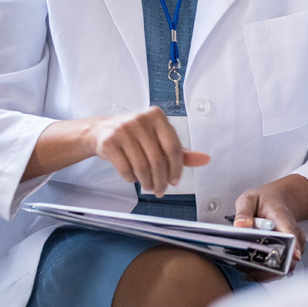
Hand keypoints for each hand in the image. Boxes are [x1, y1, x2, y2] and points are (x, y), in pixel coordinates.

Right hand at [86, 106, 209, 197]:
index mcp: (156, 115)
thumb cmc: (135, 135)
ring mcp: (123, 129)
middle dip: (161, 181)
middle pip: (158, 160)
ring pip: (141, 167)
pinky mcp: (109, 141)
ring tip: (148, 186)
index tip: (175, 181)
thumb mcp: (158, 138)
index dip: (176, 168)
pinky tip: (132, 177)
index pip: (173, 147)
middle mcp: (140, 119)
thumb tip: (205, 159)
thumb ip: (180, 151)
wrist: (101, 130)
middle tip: (160, 191)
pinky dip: (131, 178)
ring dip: (147, 182)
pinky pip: (125, 169)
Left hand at [233, 176, 307, 278]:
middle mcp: (293, 236)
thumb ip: (244, 211)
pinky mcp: (288, 254)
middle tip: (247, 270)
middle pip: (289, 258)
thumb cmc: (263, 201)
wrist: (278, 201)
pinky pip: (280, 267)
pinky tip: (250, 270)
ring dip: (266, 273)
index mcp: (283, 220)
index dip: (293, 248)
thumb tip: (240, 226)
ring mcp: (293, 246)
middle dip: (270, 268)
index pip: (292, 236)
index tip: (290, 258)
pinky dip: (266, 272)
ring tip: (245, 271)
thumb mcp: (249, 198)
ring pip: (284, 267)